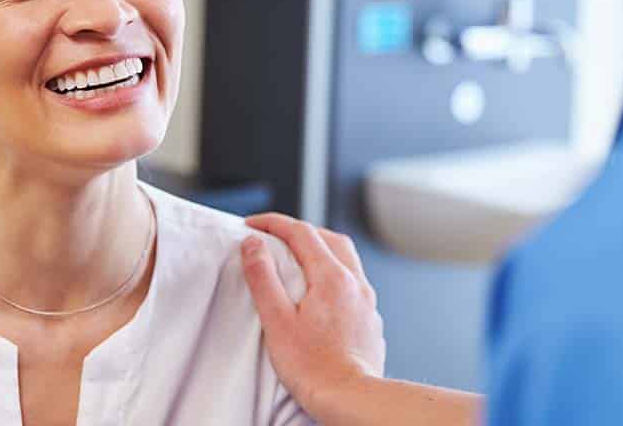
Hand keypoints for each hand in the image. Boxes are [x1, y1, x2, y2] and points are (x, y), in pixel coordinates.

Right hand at [241, 214, 385, 420]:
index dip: (273, 223)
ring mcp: (367, 301)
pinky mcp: (370, 320)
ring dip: (321, 248)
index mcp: (332, 277)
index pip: (302, 232)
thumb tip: (253, 245)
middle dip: (300, 230)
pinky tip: (322, 291)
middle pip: (329, 238)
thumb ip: (263, 277)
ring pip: (346, 258)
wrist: (351, 398)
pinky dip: (335, 273)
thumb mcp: (276, 320)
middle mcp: (355, 283)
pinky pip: (354, 282)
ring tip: (299, 257)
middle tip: (275, 235)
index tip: (252, 224)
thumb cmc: (312, 367)